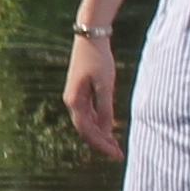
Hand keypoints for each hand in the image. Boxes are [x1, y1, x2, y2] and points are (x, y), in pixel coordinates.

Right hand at [64, 32, 125, 158]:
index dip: (102, 144)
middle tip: (118, 154)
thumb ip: (105, 108)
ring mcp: (76, 96)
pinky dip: (100, 122)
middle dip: (102, 143)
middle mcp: (72, 101)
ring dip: (101, 134)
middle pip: (86, 129)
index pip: (88, 131)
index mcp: (75, 101)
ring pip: (88, 122)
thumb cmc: (98, 58)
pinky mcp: (82, 90)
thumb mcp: (105, 84)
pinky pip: (89, 113)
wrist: (90, 36)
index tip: (116, 154)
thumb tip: (106, 130)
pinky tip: (110, 128)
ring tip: (116, 145)